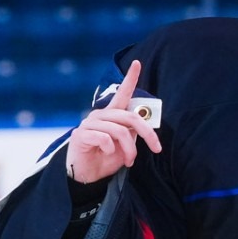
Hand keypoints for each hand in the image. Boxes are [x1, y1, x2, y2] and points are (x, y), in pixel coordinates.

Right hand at [66, 60, 162, 183]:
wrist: (88, 175)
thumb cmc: (107, 159)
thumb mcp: (126, 145)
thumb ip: (132, 133)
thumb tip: (143, 127)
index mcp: (112, 115)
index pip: (122, 93)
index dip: (130, 78)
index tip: (137, 63)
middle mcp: (100, 115)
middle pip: (131, 117)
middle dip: (148, 134)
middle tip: (156, 149)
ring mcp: (89, 124)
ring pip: (120, 131)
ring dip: (130, 149)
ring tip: (130, 161)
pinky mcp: (81, 135)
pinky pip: (105, 138)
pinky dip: (112, 150)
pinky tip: (108, 154)